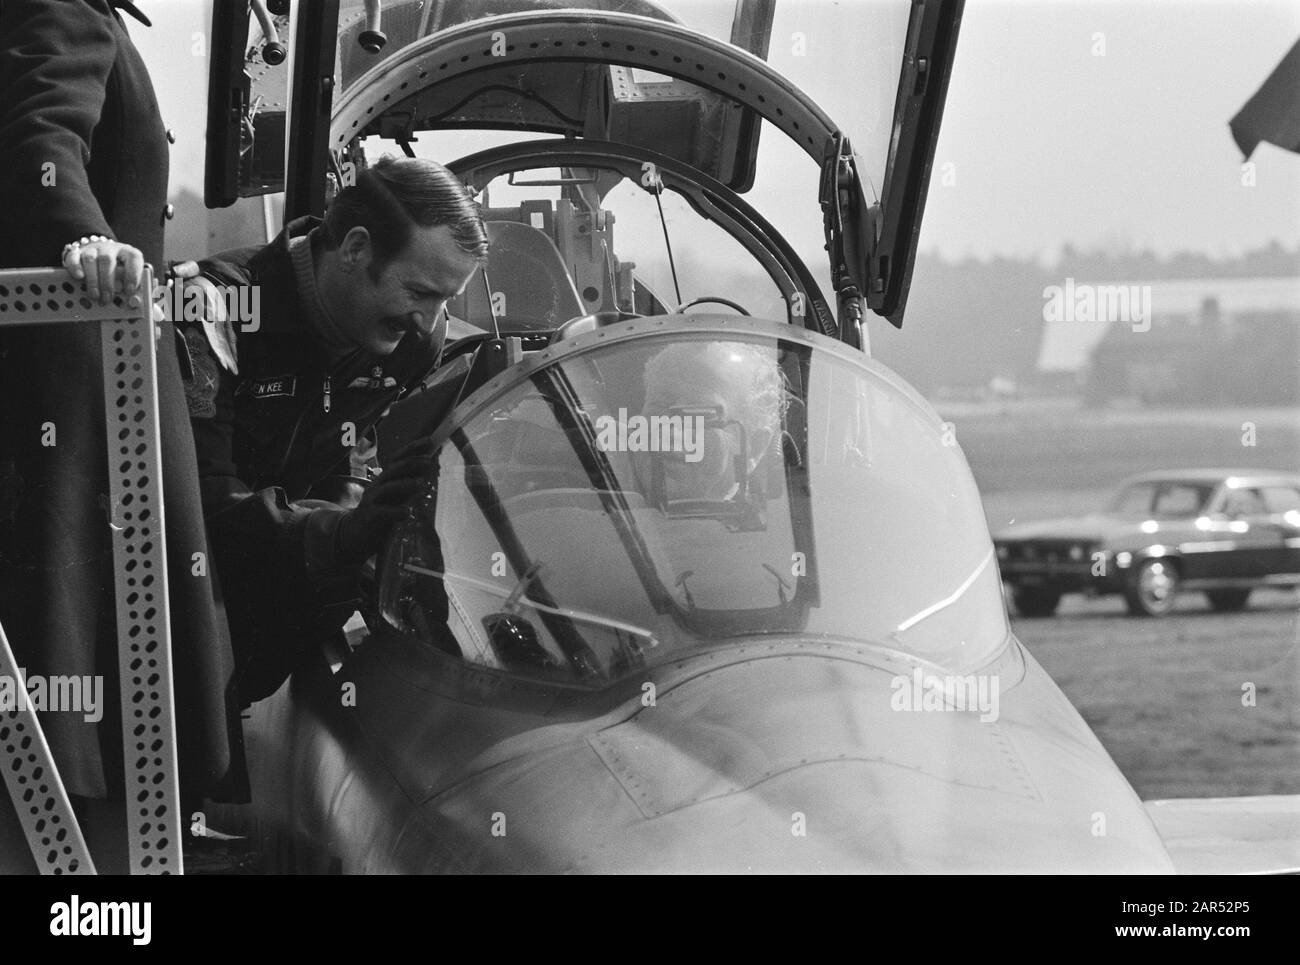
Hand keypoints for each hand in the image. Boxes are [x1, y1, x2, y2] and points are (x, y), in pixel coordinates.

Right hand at [62, 238, 147, 306]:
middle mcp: (110, 248)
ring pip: (90, 259)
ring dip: (93, 280)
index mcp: (128, 253)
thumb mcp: (130, 278)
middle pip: (107, 260)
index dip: (133, 275)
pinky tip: (79, 277)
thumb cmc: (119, 270)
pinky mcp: (77, 252)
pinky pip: (74, 256)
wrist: (100, 254)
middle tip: (107, 299)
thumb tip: (136, 301)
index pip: (133, 258)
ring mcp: (93, 249)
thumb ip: (135, 288)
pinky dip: (76, 267)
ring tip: (95, 295)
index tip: (130, 291)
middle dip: (107, 282)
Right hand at [336, 439, 436, 561]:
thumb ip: (409, 482)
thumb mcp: (396, 495)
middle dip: (411, 463)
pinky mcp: (369, 515)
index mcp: (386, 478)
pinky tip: (407, 513)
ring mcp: (372, 499)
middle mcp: (378, 484)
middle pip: (394, 469)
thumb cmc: (382, 510)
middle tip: (428, 461)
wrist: (356, 532)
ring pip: (388, 487)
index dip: (412, 449)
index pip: (399, 459)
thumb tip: (428, 466)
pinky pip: (382, 511)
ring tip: (420, 484)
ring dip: (405, 484)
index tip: (429, 441)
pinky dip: (395, 511)